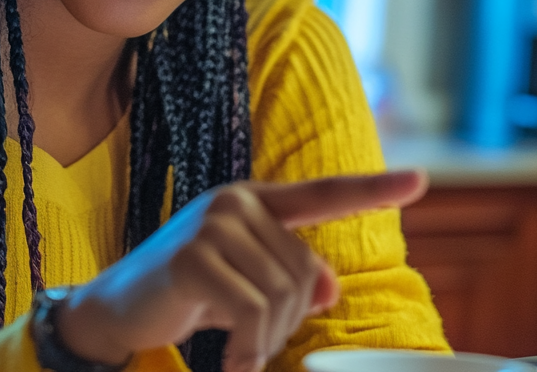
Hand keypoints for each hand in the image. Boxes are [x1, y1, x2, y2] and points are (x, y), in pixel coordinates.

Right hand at [56, 169, 428, 371]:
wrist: (116, 310)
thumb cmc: (185, 294)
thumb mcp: (244, 284)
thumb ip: (291, 278)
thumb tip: (330, 286)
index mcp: (253, 201)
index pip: (322, 193)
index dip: (374, 189)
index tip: (420, 181)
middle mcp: (235, 202)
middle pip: (306, 272)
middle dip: (287, 319)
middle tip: (251, 339)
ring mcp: (213, 224)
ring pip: (283, 295)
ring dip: (265, 338)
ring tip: (238, 347)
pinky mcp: (194, 257)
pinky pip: (253, 311)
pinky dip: (249, 346)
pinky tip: (230, 356)